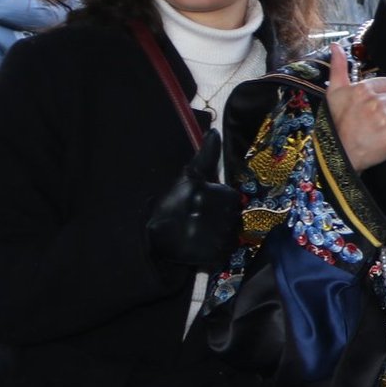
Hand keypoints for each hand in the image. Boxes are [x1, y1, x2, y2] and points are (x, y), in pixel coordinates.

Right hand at [146, 131, 241, 275]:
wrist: (151, 238)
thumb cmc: (170, 204)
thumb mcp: (188, 177)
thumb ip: (206, 155)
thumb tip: (214, 131)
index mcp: (214, 194)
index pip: (232, 198)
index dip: (218, 201)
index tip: (202, 205)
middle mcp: (218, 215)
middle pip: (234, 215)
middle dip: (221, 216)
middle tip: (200, 219)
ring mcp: (218, 236)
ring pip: (232, 232)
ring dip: (221, 232)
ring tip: (200, 232)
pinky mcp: (216, 255)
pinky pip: (228, 249)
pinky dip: (218, 248)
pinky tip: (202, 244)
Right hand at [327, 42, 385, 169]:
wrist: (338, 154)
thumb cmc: (335, 122)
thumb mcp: (334, 92)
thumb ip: (338, 67)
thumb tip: (336, 45)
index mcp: (365, 89)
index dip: (385, 94)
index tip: (375, 104)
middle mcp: (377, 102)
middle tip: (380, 117)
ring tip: (381, 128)